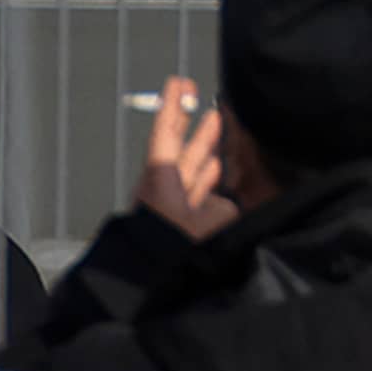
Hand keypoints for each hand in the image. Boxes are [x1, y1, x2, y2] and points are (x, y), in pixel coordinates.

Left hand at [132, 76, 239, 240]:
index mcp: (160, 181)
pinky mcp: (181, 229)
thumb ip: (222, 210)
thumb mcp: (199, 227)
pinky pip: (199, 196)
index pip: (166, 134)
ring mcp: (173, 210)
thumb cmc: (166, 254)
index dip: (172, 106)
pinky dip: (210, 180)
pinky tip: (218, 170)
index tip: (177, 81)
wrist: (145, 289)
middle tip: (197, 96)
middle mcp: (165, 191)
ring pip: (191, 170)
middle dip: (190, 122)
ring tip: (215, 125)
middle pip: (180, 148)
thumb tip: (226, 208)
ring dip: (204, 148)